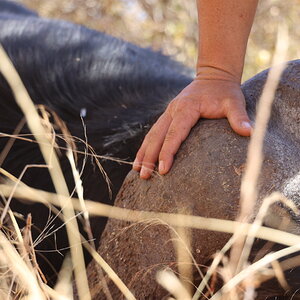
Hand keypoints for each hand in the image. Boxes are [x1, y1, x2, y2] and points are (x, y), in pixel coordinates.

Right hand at [133, 75, 251, 178]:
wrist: (214, 77)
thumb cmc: (224, 92)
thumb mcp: (234, 102)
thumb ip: (238, 116)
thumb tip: (248, 132)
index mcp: (186, 108)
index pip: (174, 134)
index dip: (167, 152)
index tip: (163, 170)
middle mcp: (173, 111)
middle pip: (157, 136)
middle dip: (149, 157)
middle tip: (144, 175)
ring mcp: (168, 113)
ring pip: (151, 135)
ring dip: (143, 152)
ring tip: (137, 170)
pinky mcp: (168, 117)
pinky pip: (154, 133)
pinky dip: (147, 146)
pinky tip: (143, 158)